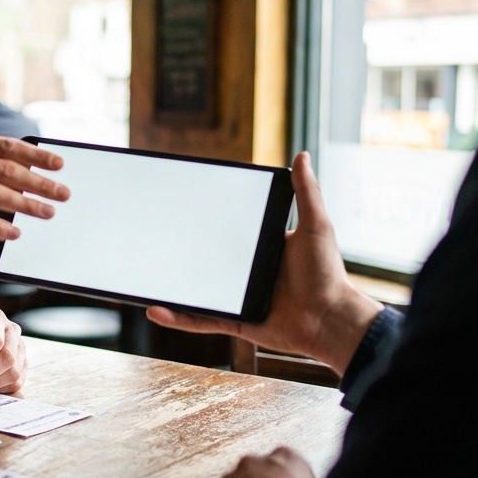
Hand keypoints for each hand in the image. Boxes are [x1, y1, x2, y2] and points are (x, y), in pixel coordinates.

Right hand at [144, 152, 381, 374]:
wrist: (330, 321)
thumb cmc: (327, 274)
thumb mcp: (315, 226)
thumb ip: (306, 193)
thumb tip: (302, 155)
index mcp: (260, 247)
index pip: (227, 229)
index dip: (206, 220)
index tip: (183, 207)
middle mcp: (247, 272)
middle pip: (206, 259)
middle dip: (180, 250)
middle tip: (154, 236)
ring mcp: (239, 298)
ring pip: (197, 291)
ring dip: (171, 287)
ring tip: (147, 275)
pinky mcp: (236, 321)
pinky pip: (201, 320)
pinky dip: (178, 318)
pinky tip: (157, 310)